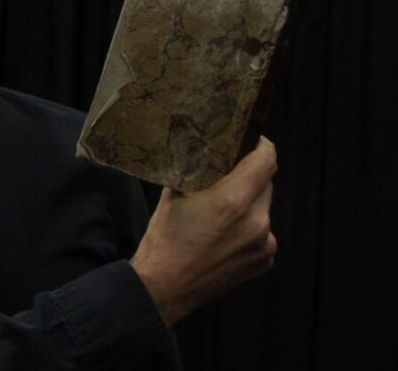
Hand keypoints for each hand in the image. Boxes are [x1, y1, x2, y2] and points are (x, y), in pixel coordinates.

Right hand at [130, 136, 278, 325]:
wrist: (164, 287)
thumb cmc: (164, 241)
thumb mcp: (173, 196)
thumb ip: (196, 173)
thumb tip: (204, 152)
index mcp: (233, 201)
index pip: (265, 161)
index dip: (262, 146)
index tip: (255, 142)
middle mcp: (256, 222)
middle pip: (265, 184)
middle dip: (248, 178)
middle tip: (225, 181)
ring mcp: (263, 245)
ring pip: (262, 209)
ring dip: (247, 205)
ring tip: (218, 217)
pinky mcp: (263, 261)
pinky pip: (262, 233)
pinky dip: (248, 229)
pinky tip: (223, 238)